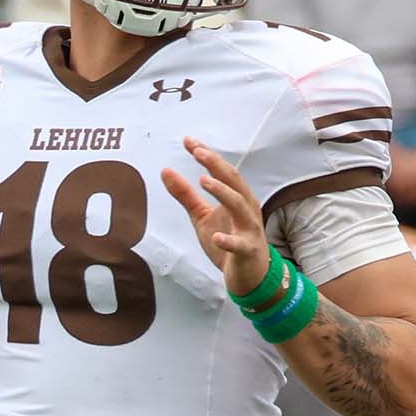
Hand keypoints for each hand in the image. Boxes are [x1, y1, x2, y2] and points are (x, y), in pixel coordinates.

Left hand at [160, 137, 270, 295]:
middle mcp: (246, 208)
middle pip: (234, 181)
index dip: (207, 155)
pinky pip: (239, 244)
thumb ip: (186, 195)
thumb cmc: (229, 240)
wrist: (250, 275)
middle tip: (197, 151)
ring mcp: (249, 229)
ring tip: (204, 180)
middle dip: (217, 165)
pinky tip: (217, 237)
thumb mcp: (202, 216)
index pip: (223, 171)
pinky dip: (229, 240)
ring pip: (240, 206)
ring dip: (223, 192)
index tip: (188, 141)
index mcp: (237, 197)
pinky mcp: (248, 251)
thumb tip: (165, 170)